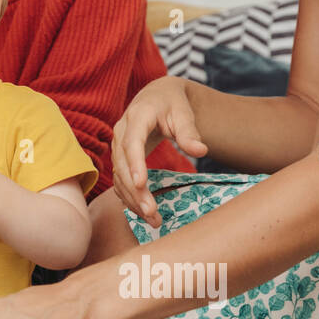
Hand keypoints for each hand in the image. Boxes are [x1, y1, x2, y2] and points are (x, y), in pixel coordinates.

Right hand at [112, 76, 207, 227]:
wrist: (155, 98)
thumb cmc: (172, 104)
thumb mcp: (183, 113)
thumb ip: (190, 132)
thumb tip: (201, 151)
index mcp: (138, 116)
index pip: (132, 142)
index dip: (135, 163)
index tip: (141, 184)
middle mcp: (121, 131)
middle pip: (122, 164)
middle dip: (135, 190)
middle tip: (151, 212)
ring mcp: (118, 146)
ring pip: (119, 176)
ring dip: (132, 199)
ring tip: (153, 220)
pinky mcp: (120, 158)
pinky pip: (120, 180)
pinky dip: (129, 197)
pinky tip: (143, 212)